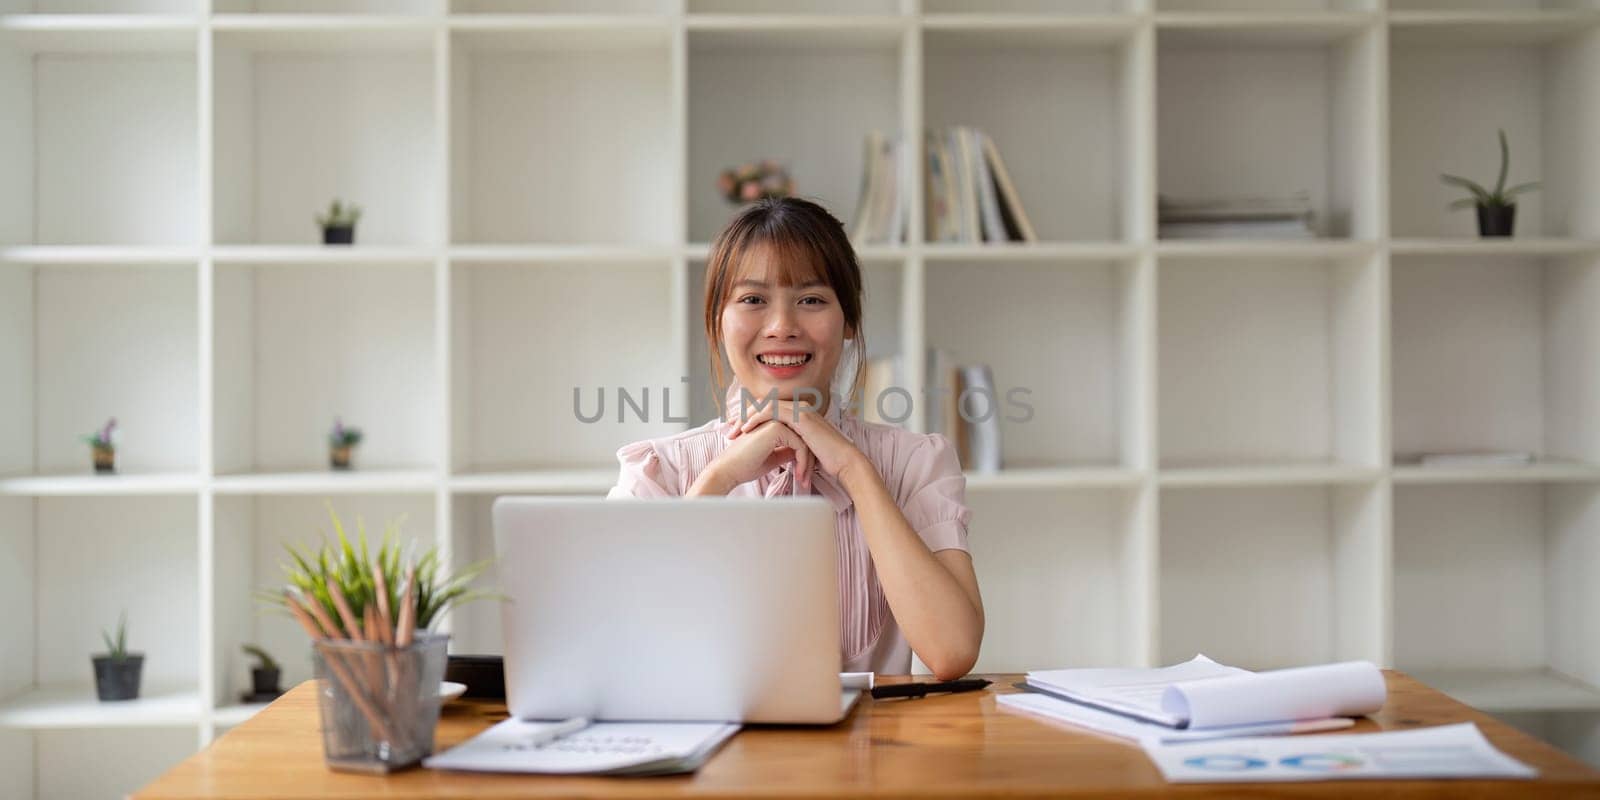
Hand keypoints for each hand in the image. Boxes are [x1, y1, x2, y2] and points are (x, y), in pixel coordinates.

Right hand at [692, 419, 812, 495]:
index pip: (798, 438)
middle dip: (809, 461)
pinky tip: (798, 475)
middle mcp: (775, 418)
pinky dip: (802, 462)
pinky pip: (799, 445)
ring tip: (804, 481)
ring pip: (804, 441)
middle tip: (807, 481)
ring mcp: (775, 420)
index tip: (804, 477)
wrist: (728, 470)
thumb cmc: (745, 466)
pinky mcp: (776, 428)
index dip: (804, 458)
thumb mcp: (772, 458)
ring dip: (807, 463)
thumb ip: (786, 452)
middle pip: (804, 438)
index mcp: (773, 423)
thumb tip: (800, 454)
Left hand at [727, 400, 866, 487]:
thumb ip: (790, 446)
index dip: (751, 419)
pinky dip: (757, 418)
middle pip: (764, 405)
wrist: (844, 462)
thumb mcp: (803, 450)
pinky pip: (772, 411)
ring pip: (765, 406)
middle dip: (744, 416)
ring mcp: (800, 409)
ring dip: (747, 417)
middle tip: (729, 429)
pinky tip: (746, 428)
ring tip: (735, 430)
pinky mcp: (800, 415)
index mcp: (799, 414)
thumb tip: (778, 452)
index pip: (769, 411)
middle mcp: (799, 407)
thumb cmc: (827, 460)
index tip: (736, 431)